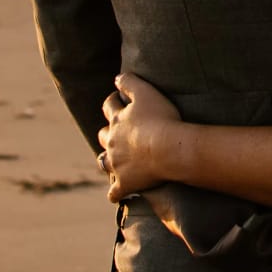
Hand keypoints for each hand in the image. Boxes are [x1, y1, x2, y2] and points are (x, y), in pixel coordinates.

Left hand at [97, 73, 180, 202]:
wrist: (168, 149)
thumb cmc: (161, 118)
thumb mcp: (146, 92)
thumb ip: (130, 82)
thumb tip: (116, 78)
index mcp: (117, 120)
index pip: (109, 106)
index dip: (113, 101)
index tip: (118, 100)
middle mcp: (112, 142)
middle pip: (103, 135)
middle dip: (108, 133)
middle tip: (117, 133)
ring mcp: (117, 164)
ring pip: (104, 163)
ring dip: (107, 161)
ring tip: (113, 162)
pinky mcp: (125, 183)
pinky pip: (115, 192)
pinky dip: (115, 193)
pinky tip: (117, 194)